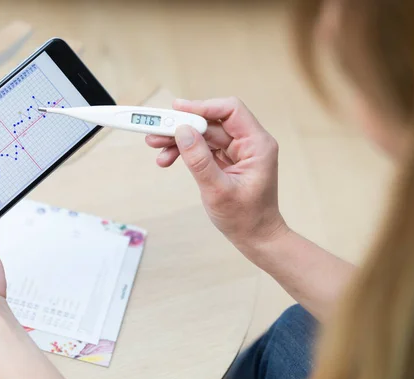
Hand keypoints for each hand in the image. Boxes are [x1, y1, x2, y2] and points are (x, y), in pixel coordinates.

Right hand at [146, 97, 288, 247]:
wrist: (255, 238)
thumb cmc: (245, 218)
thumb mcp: (218, 191)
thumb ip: (200, 160)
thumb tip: (183, 132)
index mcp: (257, 145)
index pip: (230, 111)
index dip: (202, 106)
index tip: (176, 109)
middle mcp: (249, 143)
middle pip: (211, 122)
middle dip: (183, 125)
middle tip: (156, 130)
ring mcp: (237, 151)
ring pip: (204, 134)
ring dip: (179, 139)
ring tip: (156, 146)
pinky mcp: (227, 160)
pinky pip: (203, 147)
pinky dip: (185, 151)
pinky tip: (167, 158)